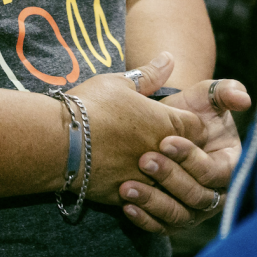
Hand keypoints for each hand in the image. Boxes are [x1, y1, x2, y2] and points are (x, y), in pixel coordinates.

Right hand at [64, 53, 205, 206]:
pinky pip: (143, 199)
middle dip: (181, 153)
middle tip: (162, 144)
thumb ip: (150, 75)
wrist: (58, 143)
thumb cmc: (90, 106)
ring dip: (161, 174)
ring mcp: (146, 179)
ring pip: (168, 183)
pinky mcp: (126, 197)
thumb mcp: (119, 83)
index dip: (191, 125)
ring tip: (142, 162)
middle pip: (189, 159)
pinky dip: (138, 190)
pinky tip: (124, 178)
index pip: (198, 128)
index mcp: (167, 124)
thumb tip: (169, 57)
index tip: (176, 122)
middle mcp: (164, 155)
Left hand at [120, 77, 250, 233]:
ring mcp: (194, 210)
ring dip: (153, 202)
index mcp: (229, 165)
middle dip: (170, 178)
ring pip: (178, 215)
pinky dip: (144, 219)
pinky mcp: (173, 220)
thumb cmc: (190, 109)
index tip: (165, 141)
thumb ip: (227, 92)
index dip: (192, 159)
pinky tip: (126, 204)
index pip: (214, 171)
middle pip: (197, 196)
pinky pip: (160, 226)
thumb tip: (245, 99)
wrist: (164, 127)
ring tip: (127, 187)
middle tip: (144, 159)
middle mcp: (216, 193)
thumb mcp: (208, 95)